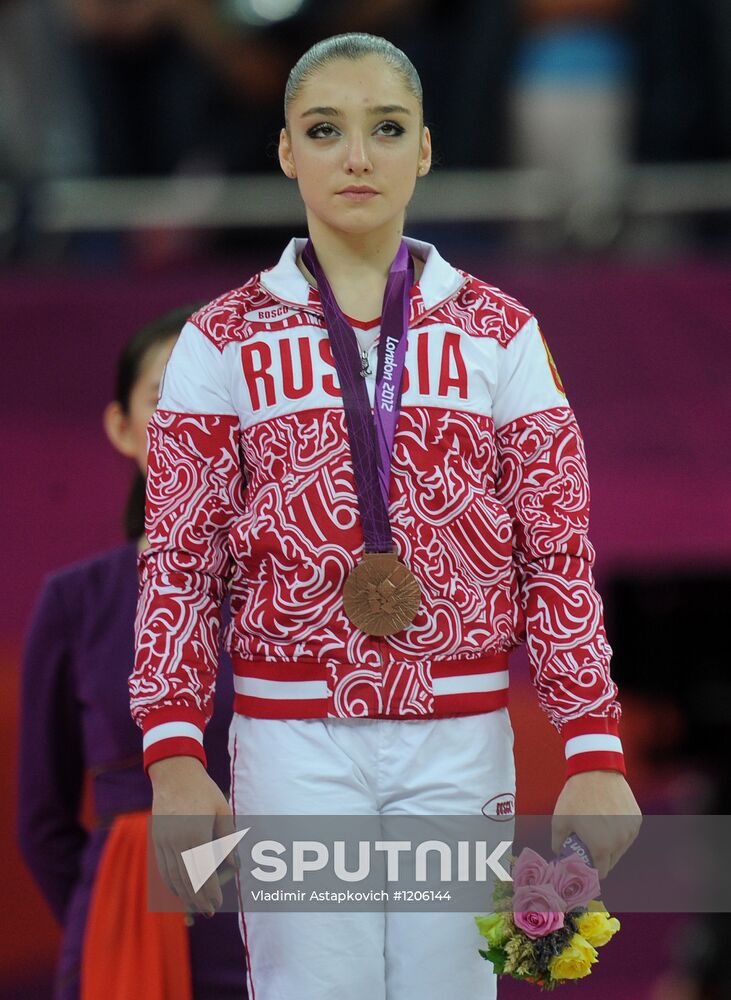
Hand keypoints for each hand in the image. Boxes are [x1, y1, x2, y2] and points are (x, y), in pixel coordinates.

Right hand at [149, 755, 238, 914]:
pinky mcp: (156, 838)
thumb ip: (228, 839)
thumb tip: (236, 865)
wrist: (174, 774)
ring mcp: (163, 841)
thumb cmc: (203, 790)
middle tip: (209, 912)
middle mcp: (176, 841)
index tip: (218, 905)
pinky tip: (179, 889)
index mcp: (195, 834)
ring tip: (194, 907)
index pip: (203, 872)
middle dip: (198, 898)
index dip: (210, 891)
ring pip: (172, 876)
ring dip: (183, 894)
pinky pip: (162, 867)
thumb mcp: (221, 810)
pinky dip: (170, 882)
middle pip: (187, 878)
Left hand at [552, 770, 641, 877]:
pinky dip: (619, 831)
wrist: (595, 771)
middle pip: (612, 861)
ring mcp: (630, 830)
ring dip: (611, 845)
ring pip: (621, 848)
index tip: (585, 863)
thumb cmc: (575, 797)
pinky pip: (628, 833)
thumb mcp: (559, 821)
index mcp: (602, 847)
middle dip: (600, 858)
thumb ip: (558, 843)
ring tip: (598, 829)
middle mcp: (620, 842)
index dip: (592, 870)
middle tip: (589, 845)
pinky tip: (608, 819)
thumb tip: (560, 854)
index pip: (601, 873)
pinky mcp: (637, 819)